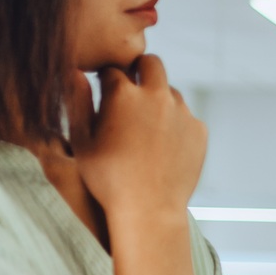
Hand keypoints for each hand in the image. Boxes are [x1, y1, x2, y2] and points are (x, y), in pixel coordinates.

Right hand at [71, 55, 206, 226]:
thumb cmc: (107, 179)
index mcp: (123, 94)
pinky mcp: (199, 129)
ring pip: (170, 91)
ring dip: (158, 99)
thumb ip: (78, 102)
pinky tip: (162, 147)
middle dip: (139, 71)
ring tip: (144, 129)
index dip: (106, 79)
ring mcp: (181, 111)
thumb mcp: (82, 141)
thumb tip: (76, 72)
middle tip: (130, 91)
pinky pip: (185, 117)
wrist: (149, 210)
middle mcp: (156, 95)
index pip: (113, 69)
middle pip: (151, 63)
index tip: (104, 90)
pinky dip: (174, 124)